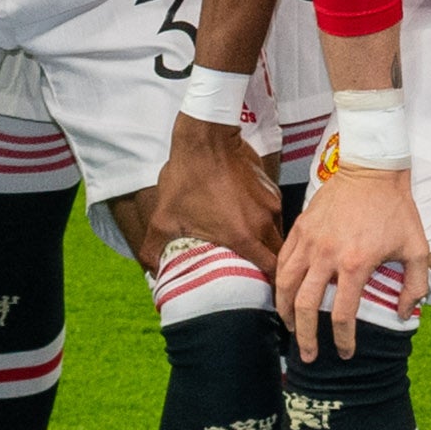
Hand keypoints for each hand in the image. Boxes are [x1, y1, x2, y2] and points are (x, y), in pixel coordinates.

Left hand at [137, 111, 279, 282]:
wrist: (204, 139)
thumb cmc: (185, 180)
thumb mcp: (163, 219)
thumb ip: (155, 251)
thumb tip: (150, 273)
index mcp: (243, 236)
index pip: (271, 271)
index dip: (270, 284)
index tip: (261, 291)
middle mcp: (264, 222)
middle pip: (279, 255)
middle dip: (272, 267)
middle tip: (256, 274)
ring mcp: (270, 204)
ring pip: (277, 233)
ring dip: (267, 243)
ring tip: (250, 248)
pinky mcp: (270, 188)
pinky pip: (273, 213)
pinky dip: (263, 221)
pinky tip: (245, 218)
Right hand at [277, 162, 430, 359]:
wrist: (373, 169)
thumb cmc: (396, 209)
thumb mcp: (416, 246)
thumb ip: (415, 284)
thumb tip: (404, 313)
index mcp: (356, 264)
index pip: (342, 315)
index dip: (343, 340)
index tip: (345, 352)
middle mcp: (327, 256)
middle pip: (305, 307)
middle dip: (305, 337)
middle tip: (308, 355)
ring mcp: (309, 241)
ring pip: (285, 286)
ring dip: (284, 313)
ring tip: (290, 329)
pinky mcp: (299, 228)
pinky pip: (281, 261)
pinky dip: (279, 283)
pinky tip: (283, 295)